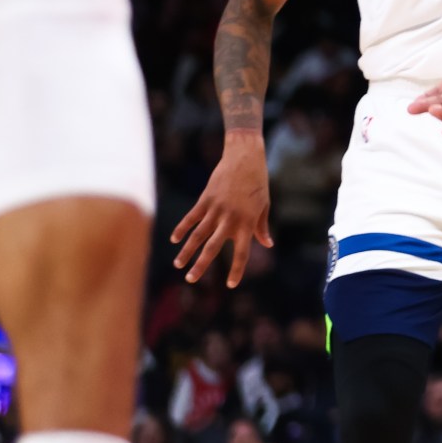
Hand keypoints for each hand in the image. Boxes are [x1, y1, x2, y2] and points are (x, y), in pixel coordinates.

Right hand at [169, 134, 271, 286]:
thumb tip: (267, 244)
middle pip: (214, 247)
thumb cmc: (258, 182)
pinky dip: (182, 228)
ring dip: (187, 250)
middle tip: (191, 280)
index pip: (242, 252)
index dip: (237, 270)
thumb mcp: (265, 204)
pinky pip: (191, 217)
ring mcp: (217, 209)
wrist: (245, 157)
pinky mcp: (206, 199)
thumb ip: (262, 226)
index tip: (230, 285)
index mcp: (248, 222)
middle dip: (201, 265)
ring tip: (178, 265)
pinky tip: (174, 239)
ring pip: (198, 234)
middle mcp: (231, 219)